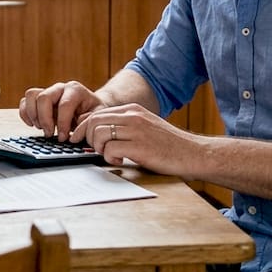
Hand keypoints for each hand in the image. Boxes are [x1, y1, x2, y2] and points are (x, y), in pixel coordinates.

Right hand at [19, 81, 107, 138]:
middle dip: (45, 119)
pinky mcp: (38, 98)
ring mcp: (48, 91)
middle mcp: (60, 88)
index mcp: (76, 90)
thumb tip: (75, 132)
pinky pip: (24, 101)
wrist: (89, 107)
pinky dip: (25, 114)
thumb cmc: (93, 113)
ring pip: (31, 95)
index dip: (63, 123)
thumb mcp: (96, 118)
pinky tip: (32, 124)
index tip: (63, 138)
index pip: (64, 104)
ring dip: (33, 115)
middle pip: (44, 97)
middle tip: (50, 134)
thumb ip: (88, 123)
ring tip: (41, 128)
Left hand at [71, 104, 192, 171]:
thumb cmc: (169, 145)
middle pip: (93, 122)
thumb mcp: (145, 127)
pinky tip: (121, 162)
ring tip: (111, 155)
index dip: (83, 127)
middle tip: (95, 150)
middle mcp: (133, 116)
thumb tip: (97, 133)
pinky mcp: (139, 147)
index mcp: (133, 110)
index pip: (96, 113)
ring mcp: (136, 130)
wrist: (193, 154)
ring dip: (99, 148)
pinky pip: (110, 149)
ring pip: (99, 134)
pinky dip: (110, 158)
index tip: (79, 139)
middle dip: (87, 138)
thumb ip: (124, 126)